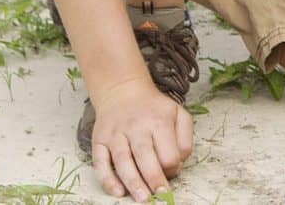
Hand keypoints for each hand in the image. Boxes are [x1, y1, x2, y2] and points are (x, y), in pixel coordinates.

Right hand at [91, 77, 192, 200]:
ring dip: (133, 182)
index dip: (172, 167)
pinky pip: (100, 163)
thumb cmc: (154, 109)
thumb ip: (185, 137)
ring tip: (142, 199)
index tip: (172, 172)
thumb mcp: (178, 113)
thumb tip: (179, 162)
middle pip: (145, 157)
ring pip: (123, 161)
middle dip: (154, 179)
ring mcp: (116, 134)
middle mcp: (136, 127)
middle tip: (160, 197)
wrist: (123, 91)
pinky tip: (117, 191)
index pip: (168, 151)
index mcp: (159, 121)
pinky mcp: (99, 140)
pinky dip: (107, 179)